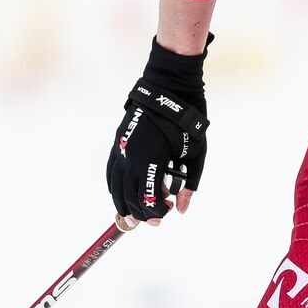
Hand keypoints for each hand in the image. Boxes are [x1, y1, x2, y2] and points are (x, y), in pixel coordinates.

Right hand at [105, 37, 209, 226]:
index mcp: (150, 158)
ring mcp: (120, 148)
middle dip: (141, 212)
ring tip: (136, 214)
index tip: (168, 213)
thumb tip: (182, 209)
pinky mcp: (117, 142)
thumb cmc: (187, 122)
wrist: (170, 88)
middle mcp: (130, 155)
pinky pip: (111, 171)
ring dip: (124, 203)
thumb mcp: (196, 154)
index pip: (146, 197)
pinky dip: (115, 186)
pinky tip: (123, 194)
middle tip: (156, 219)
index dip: (156, 211)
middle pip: (128, 195)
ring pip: (115, 186)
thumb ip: (189, 184)